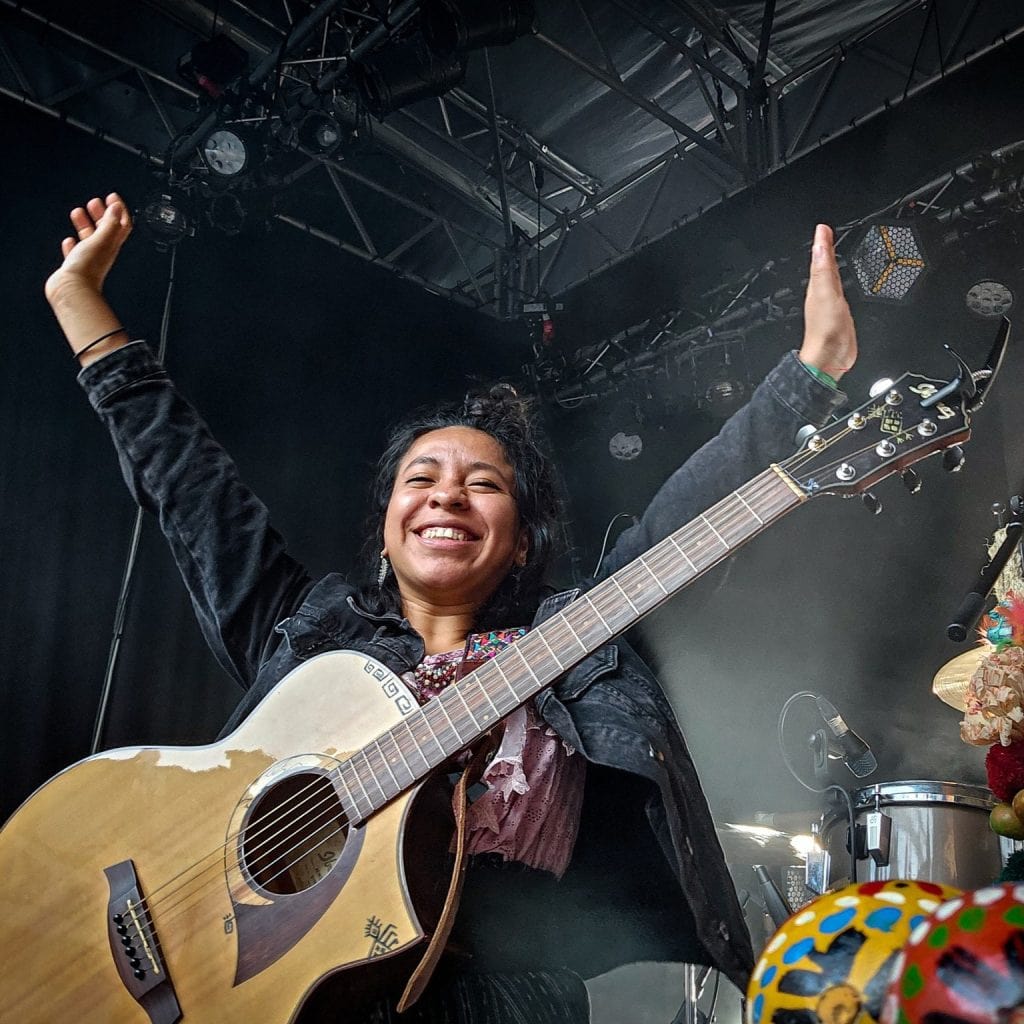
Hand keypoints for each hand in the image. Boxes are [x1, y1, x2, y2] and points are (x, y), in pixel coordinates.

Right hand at [45, 193, 132, 307]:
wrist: (72, 290)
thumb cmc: (87, 268)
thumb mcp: (101, 240)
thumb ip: (110, 224)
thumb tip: (117, 208)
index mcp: (111, 245)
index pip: (122, 224)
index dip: (119, 210)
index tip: (113, 197)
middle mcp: (102, 252)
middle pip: (105, 230)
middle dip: (101, 214)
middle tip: (96, 202)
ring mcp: (89, 259)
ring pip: (89, 239)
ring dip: (86, 224)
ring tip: (79, 213)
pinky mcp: (75, 267)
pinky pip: (76, 254)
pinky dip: (73, 245)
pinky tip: (69, 241)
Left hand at [798, 223, 856, 381]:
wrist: (830, 358)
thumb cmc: (825, 330)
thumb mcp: (825, 293)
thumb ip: (823, 268)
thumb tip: (819, 242)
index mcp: (817, 286)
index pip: (820, 257)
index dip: (823, 241)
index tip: (823, 227)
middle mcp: (822, 294)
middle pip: (824, 266)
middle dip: (826, 250)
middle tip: (828, 235)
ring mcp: (831, 304)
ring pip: (832, 278)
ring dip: (833, 265)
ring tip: (834, 252)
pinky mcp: (840, 314)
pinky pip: (841, 292)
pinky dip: (842, 282)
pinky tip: (843, 283)